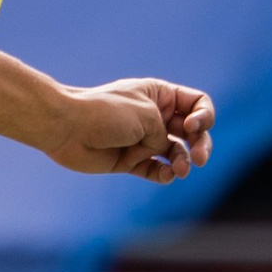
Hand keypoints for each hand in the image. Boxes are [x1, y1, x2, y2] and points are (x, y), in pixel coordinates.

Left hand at [53, 77, 214, 182]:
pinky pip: (155, 170)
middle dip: (200, 145)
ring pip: (175, 154)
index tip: (193, 127)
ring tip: (180, 170)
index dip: (204, 117)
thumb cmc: (106, 113)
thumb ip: (166, 136)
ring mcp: (142, 140)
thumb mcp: (148, 116)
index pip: (197, 104)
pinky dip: (164, 174)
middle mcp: (154, 117)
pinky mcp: (129, 161)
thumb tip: (166, 154)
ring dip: (183, 162)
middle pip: (192, 132)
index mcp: (160, 95)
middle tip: (200, 158)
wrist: (66, 127)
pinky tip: (168, 176)